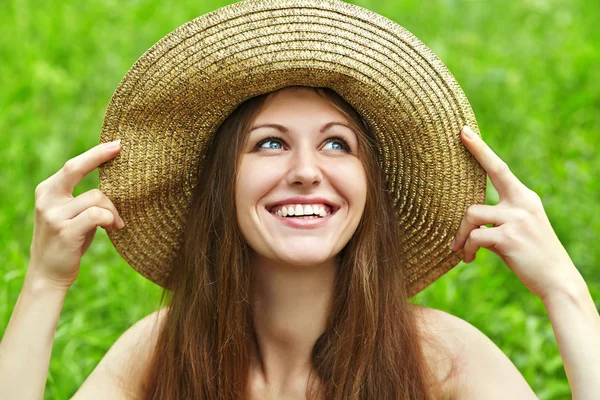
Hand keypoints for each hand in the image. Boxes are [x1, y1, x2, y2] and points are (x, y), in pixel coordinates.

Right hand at [28, 140, 123, 290]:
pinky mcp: (64, 231)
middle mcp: (46, 199)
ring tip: (116, 223)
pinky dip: (110, 219)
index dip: (95, 153)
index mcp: (47, 191)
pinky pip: (97, 214)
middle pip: (75, 168)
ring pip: (96, 197)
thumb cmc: (69, 241)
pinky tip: (114, 228)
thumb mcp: (72, 214)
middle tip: (120, 149)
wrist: (48, 274)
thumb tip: (116, 181)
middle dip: (99, 156)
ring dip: (113, 209)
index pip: (73, 166)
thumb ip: (84, 198)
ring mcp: (53, 215)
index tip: (116, 143)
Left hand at [450, 126, 577, 300]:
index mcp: (525, 199)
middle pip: (491, 174)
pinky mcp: (508, 238)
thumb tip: (469, 216)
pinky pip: (474, 237)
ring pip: (471, 214)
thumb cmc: (533, 257)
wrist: (557, 282)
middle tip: (458, 142)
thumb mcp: (520, 229)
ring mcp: (517, 219)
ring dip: (460, 234)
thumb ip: (500, 216)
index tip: (464, 131)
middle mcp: (523, 203)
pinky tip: (468, 259)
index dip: (480, 149)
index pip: (500, 168)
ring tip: (459, 249)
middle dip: (476, 153)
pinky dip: (466, 249)